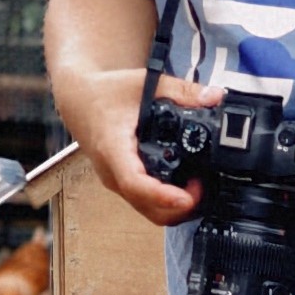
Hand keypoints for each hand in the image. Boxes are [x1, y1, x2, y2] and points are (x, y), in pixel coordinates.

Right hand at [65, 60, 209, 228]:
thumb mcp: (144, 84)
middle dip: (179, 208)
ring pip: (147, 210)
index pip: (135, 183)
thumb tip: (215, 96)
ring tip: (196, 185)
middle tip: (202, 187)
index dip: (162, 196)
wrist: (79, 99)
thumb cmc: (105, 93)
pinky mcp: (122, 182)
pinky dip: (166, 201)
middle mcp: (112, 172)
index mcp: (113, 148)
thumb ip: (181, 91)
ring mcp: (116, 181)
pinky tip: (183, 184)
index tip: (186, 198)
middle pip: (147, 207)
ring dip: (174, 207)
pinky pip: (144, 202)